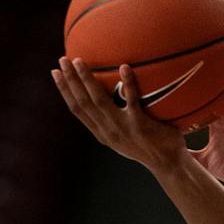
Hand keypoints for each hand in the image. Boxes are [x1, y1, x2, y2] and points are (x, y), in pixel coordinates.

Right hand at [51, 57, 186, 170]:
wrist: (168, 164)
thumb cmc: (149, 146)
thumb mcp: (124, 137)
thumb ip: (113, 121)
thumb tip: (107, 99)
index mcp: (102, 133)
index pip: (77, 109)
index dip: (64, 90)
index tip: (55, 73)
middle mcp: (108, 131)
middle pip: (83, 102)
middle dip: (70, 81)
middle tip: (62, 60)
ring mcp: (122, 129)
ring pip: (98, 101)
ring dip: (86, 79)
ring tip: (78, 61)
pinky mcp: (140, 126)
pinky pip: (132, 100)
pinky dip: (127, 83)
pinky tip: (124, 66)